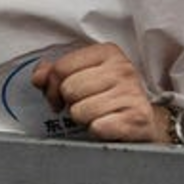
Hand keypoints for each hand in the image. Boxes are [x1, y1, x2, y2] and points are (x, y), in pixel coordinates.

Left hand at [29, 42, 171, 143]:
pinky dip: (97, 130)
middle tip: (82, 107)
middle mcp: (122, 69)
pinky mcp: (137, 118)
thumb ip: (56, 73)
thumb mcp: (83, 77)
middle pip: (69, 90)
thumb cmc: (110, 98)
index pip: (61, 68)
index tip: (59, 97)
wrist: (145, 121)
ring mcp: (131, 93)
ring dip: (84, 119)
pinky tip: (107, 125)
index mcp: (107, 52)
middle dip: (70, 104)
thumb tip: (38, 76)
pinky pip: (97, 127)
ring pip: (79, 111)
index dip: (52, 87)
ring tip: (97, 115)